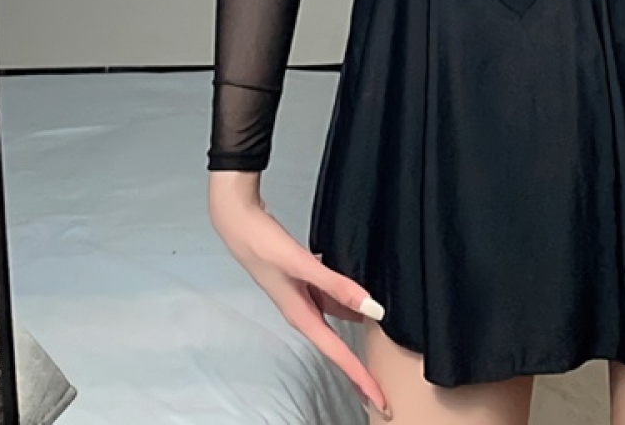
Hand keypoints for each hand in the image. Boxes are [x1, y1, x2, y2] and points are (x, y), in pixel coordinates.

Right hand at [209, 175, 392, 419]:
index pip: (338, 355)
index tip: (381, 401)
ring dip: (356, 331)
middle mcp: (303, 312)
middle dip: (359, 367)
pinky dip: (348, 301)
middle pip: (338, 346)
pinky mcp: (302, 279)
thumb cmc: (264, 245)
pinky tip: (360, 293)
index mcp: (302, 316)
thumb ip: (338, 286)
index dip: (360, 378)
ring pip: (337, 320)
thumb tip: (374, 308)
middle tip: (385, 386)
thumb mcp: (303, 265)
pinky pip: (331, 298)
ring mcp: (302, 296)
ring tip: (381, 339)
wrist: (239, 222)